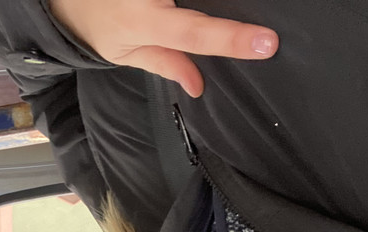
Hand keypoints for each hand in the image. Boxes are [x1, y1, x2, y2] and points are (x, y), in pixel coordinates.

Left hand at [48, 0, 278, 96]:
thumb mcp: (127, 53)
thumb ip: (168, 64)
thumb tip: (200, 86)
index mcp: (145, 21)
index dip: (232, 39)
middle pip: (205, 1)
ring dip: (211, 2)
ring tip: (215, 14)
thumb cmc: (100, 25)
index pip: (195, 34)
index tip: (267, 43)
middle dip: (227, 10)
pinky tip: (203, 4)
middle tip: (256, 33)